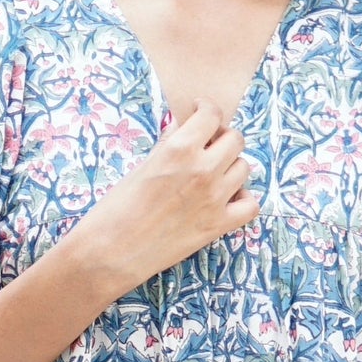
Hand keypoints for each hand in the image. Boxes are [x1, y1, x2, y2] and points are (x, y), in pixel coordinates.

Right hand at [73, 99, 260, 297]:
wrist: (111, 251)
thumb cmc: (116, 209)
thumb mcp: (141, 166)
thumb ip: (169, 144)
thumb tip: (184, 128)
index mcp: (179, 149)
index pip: (212, 114)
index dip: (207, 110)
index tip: (201, 113)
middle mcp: (202, 170)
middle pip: (235, 140)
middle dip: (222, 138)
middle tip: (208, 146)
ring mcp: (214, 198)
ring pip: (244, 168)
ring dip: (231, 167)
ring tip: (214, 174)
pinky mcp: (217, 225)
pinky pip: (250, 205)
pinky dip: (243, 199)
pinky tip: (227, 199)